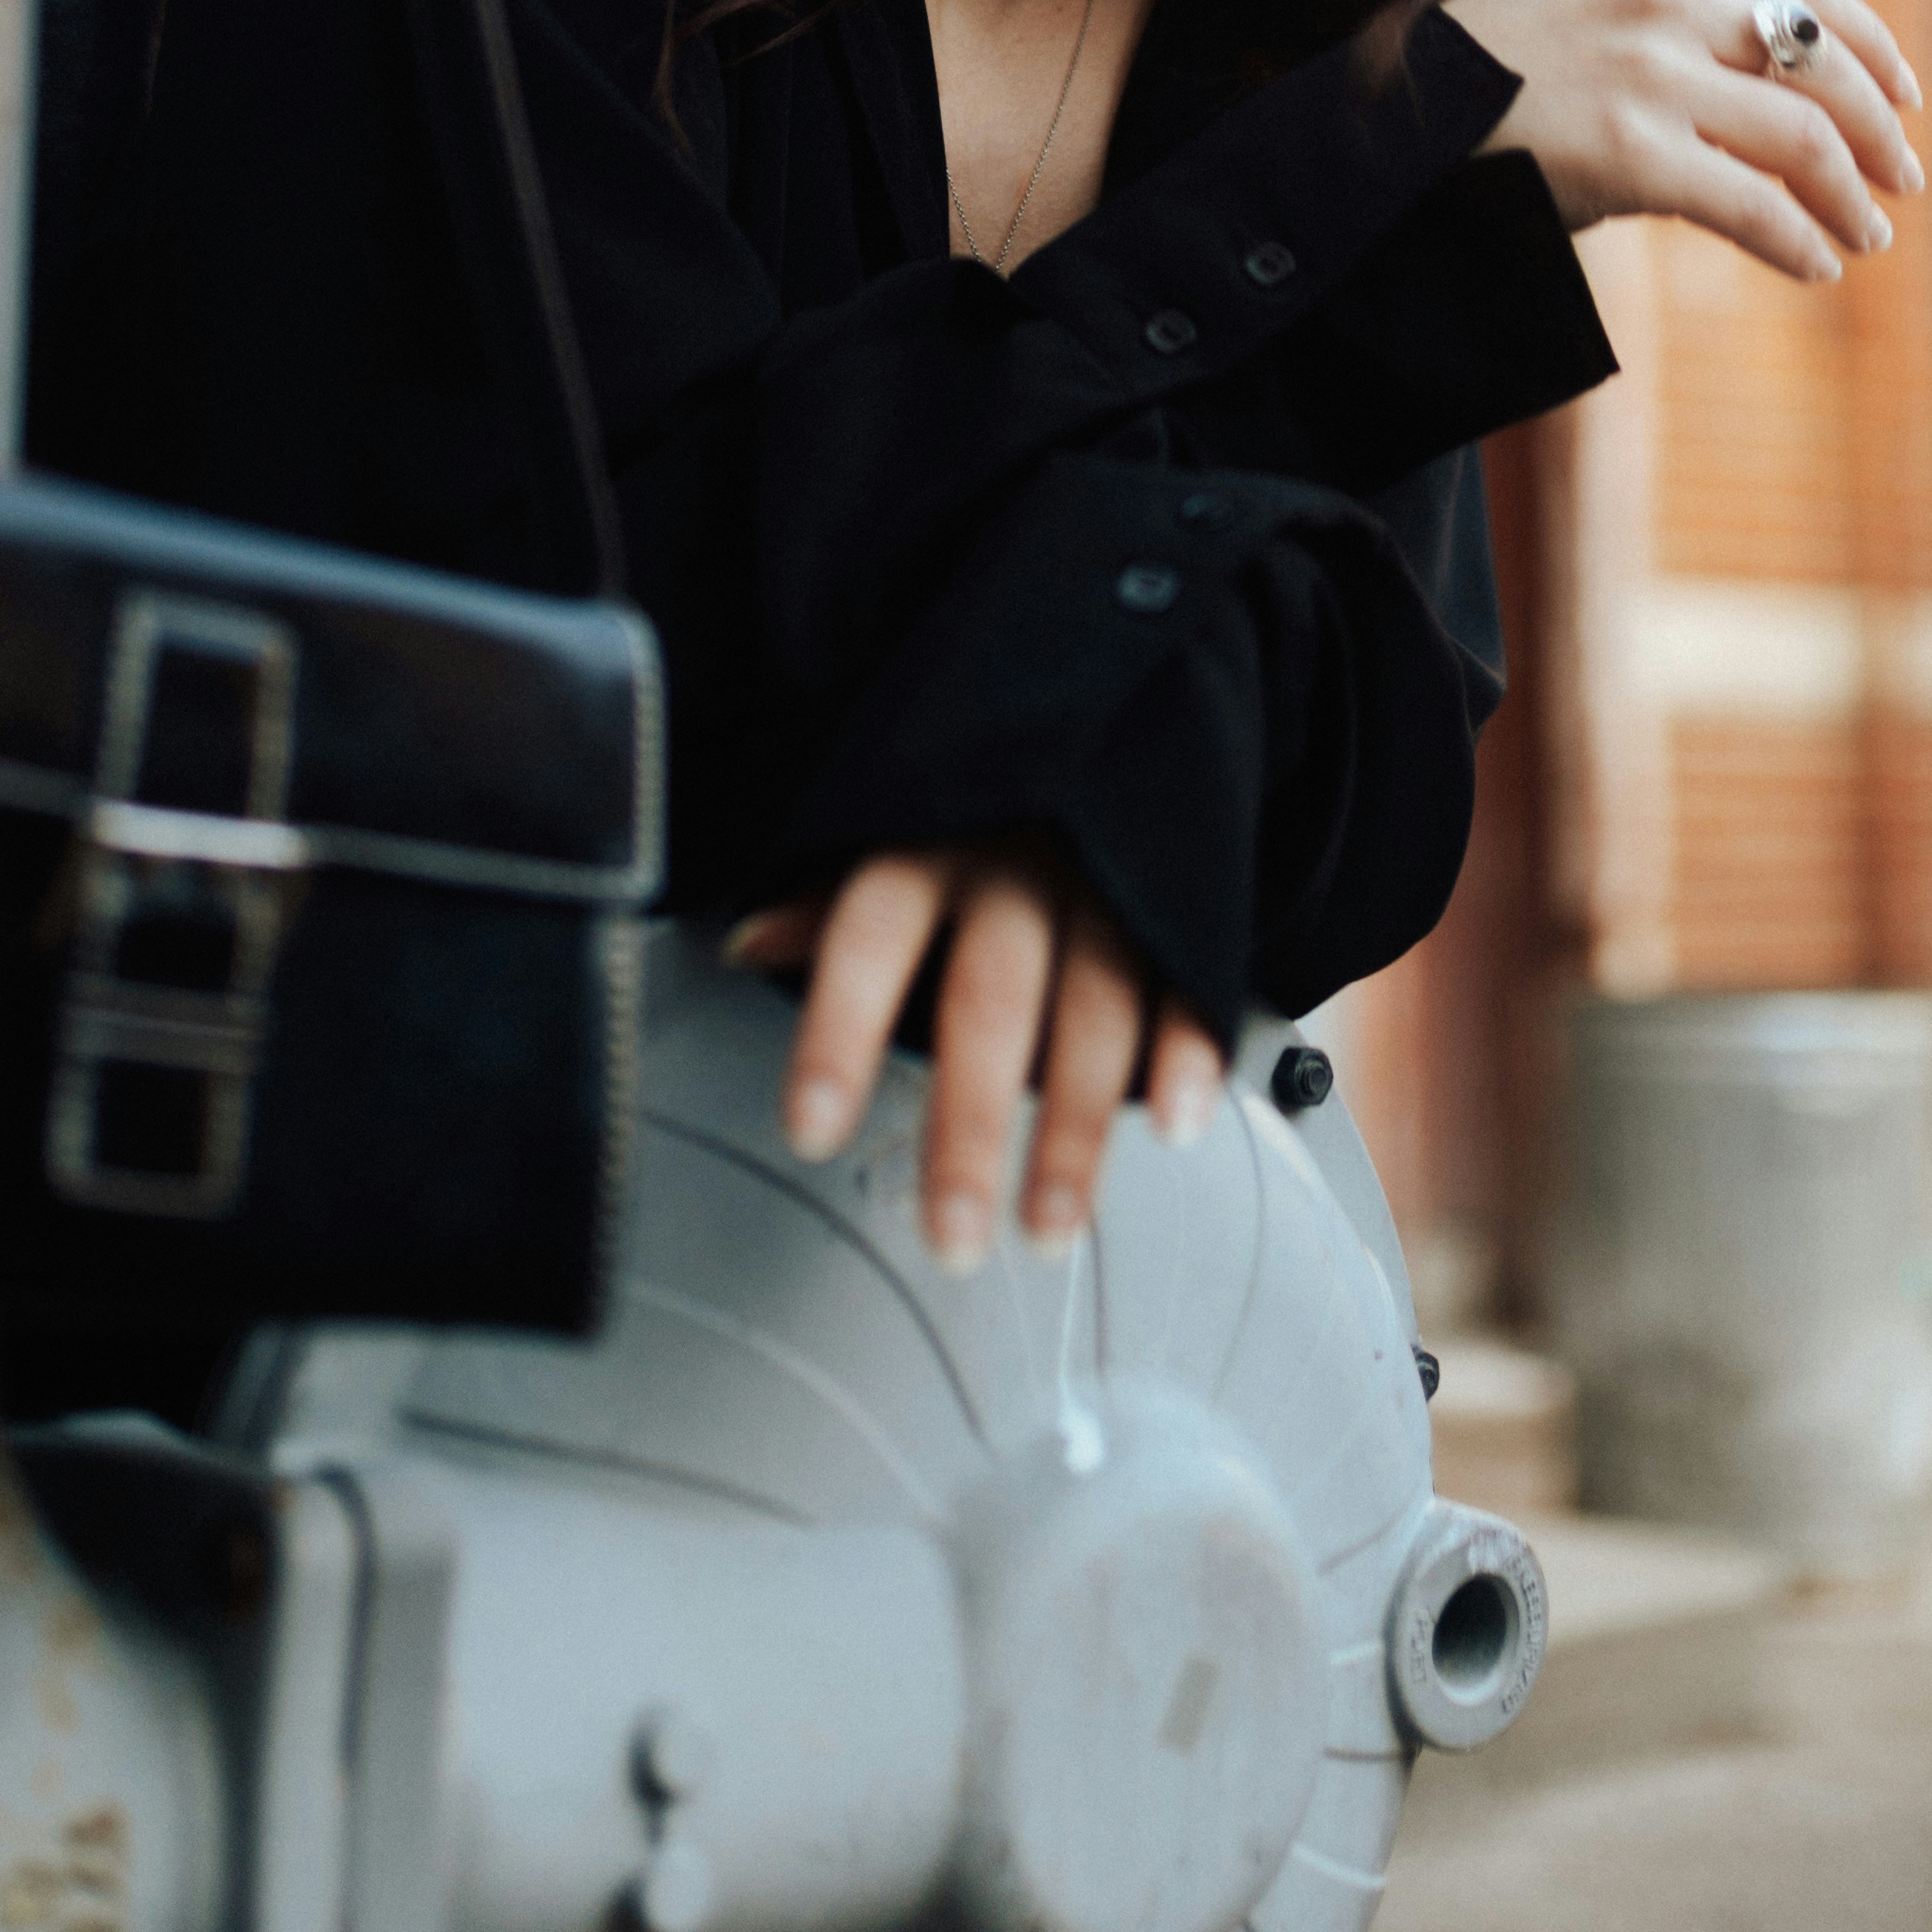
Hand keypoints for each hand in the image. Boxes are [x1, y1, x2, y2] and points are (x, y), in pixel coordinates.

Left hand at [723, 841, 1227, 1267]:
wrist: (1120, 692)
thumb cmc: (979, 792)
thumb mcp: (892, 822)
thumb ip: (826, 901)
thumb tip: (743, 946)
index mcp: (930, 841)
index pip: (870, 936)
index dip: (838, 1031)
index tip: (811, 1134)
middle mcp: (1019, 867)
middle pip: (988, 1002)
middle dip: (971, 1128)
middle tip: (952, 1240)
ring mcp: (1109, 885)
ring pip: (1095, 1011)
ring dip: (1076, 1131)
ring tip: (1049, 1230)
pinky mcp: (1182, 902)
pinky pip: (1187, 982)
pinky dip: (1188, 1055)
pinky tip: (1176, 1126)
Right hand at [1444, 0, 1924, 282]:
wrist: (1394, 114)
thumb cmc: (1495, 68)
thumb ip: (1680, 15)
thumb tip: (1788, 86)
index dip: (1871, 43)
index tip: (1907, 93)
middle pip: (1820, 62)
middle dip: (1879, 127)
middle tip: (1903, 179)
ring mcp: (1648, 74)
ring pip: (1803, 137)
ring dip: (1851, 196)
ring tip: (1868, 236)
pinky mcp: (1630, 152)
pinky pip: (1753, 206)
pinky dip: (1800, 240)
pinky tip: (1816, 264)